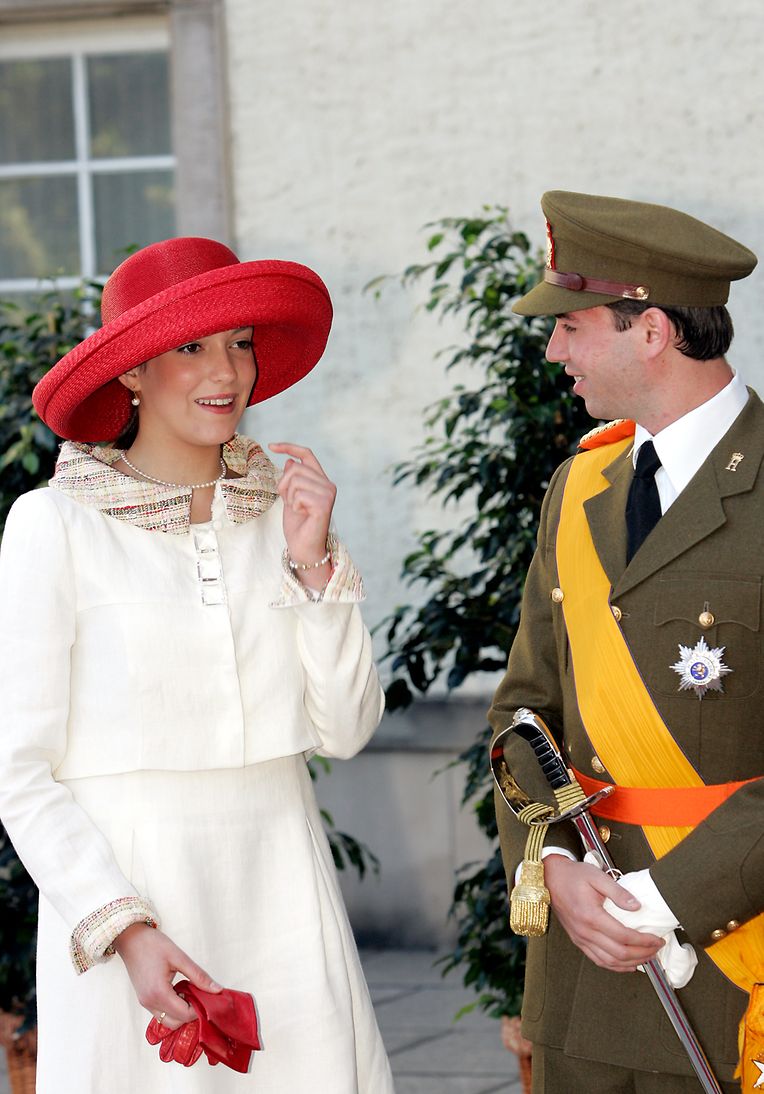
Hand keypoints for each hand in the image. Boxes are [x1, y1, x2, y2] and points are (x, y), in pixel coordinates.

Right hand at [114, 923, 221, 1029]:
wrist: (130, 938)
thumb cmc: (153, 944)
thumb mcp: (179, 957)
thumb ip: (199, 976)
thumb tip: (217, 990)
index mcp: (159, 993)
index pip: (184, 1014)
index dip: (200, 1009)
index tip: (209, 996)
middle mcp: (150, 1002)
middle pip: (176, 1022)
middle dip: (191, 1012)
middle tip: (200, 994)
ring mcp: (145, 1003)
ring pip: (167, 1020)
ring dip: (181, 1012)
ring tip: (189, 991)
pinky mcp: (144, 999)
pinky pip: (161, 1013)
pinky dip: (172, 1008)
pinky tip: (179, 991)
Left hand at [269, 443, 335, 587]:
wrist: (304, 547)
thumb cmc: (298, 524)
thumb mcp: (290, 497)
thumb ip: (292, 480)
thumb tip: (290, 461)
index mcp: (321, 480)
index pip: (307, 455)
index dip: (289, 447)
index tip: (271, 446)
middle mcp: (328, 484)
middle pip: (295, 469)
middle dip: (284, 485)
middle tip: (289, 502)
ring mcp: (328, 494)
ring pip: (295, 481)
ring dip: (289, 497)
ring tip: (297, 509)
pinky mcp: (324, 504)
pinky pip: (299, 494)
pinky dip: (294, 506)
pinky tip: (302, 514)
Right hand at [544, 855, 663, 971]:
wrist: (550, 878)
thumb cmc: (573, 876)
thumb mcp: (597, 876)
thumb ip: (618, 891)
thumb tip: (637, 907)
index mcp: (591, 916)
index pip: (623, 936)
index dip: (644, 941)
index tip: (656, 938)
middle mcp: (585, 932)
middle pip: (619, 953)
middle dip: (642, 954)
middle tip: (656, 948)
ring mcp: (580, 939)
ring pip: (610, 961)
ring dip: (631, 963)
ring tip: (647, 957)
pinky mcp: (578, 941)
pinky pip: (598, 960)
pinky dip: (615, 966)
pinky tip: (627, 963)